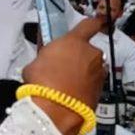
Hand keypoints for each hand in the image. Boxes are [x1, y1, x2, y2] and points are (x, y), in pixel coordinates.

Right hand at [22, 17, 105, 134]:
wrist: (56, 110)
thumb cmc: (41, 83)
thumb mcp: (33, 64)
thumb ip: (45, 58)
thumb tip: (45, 62)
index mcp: (74, 41)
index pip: (88, 25)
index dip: (89, 25)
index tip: (90, 25)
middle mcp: (91, 53)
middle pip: (87, 50)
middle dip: (77, 57)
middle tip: (62, 67)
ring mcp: (99, 72)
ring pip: (91, 68)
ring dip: (82, 72)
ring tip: (65, 84)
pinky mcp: (100, 89)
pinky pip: (92, 83)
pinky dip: (84, 86)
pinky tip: (70, 94)